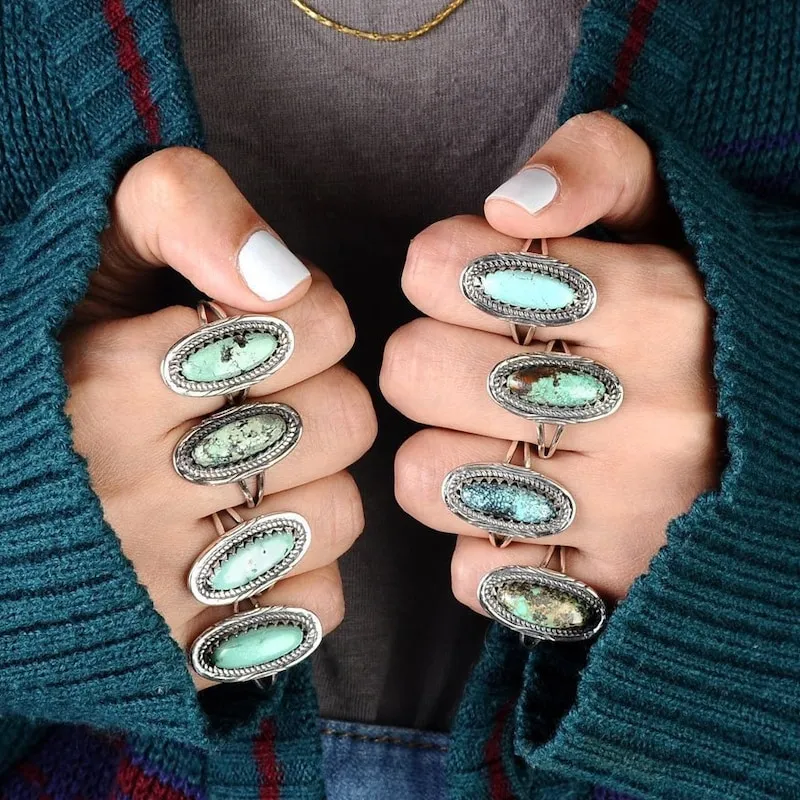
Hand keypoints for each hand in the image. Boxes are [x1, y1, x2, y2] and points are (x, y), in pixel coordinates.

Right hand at [64, 148, 375, 686]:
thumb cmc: (47, 363)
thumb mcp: (90, 253)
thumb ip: (180, 207)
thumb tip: (279, 275)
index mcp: (108, 380)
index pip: (317, 322)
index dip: (311, 312)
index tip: (266, 325)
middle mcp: (133, 488)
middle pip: (344, 419)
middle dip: (319, 394)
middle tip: (261, 398)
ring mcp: (157, 581)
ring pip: (339, 514)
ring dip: (313, 483)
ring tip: (251, 470)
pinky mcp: (181, 647)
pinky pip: (315, 606)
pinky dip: (300, 572)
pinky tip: (246, 541)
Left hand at [380, 112, 718, 611]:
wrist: (779, 431)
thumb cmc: (699, 312)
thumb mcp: (668, 211)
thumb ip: (595, 164)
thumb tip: (508, 203)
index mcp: (657, 305)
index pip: (449, 268)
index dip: (438, 267)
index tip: (469, 279)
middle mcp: (647, 416)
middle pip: (417, 370)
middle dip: (424, 357)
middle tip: (471, 360)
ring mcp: (630, 515)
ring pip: (428, 478)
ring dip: (439, 453)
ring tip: (492, 437)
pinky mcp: (610, 588)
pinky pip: (472, 574)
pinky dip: (478, 541)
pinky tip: (525, 509)